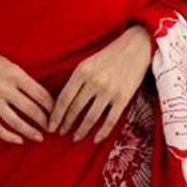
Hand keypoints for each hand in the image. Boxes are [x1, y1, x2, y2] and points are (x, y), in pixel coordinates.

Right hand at [0, 35, 53, 143]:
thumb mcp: (12, 66)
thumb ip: (26, 82)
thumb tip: (46, 101)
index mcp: (15, 74)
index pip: (41, 95)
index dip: (53, 107)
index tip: (59, 114)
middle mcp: (4, 88)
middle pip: (31, 110)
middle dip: (45, 121)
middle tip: (53, 128)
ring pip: (16, 122)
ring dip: (31, 132)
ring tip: (40, 137)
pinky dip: (9, 136)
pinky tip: (19, 140)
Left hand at [48, 25, 151, 143]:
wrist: (136, 47)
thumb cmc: (109, 55)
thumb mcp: (87, 62)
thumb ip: (76, 79)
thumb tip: (62, 102)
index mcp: (82, 71)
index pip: (64, 98)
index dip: (56, 115)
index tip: (51, 126)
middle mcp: (94, 82)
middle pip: (75, 109)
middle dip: (65, 124)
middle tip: (60, 133)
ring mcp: (109, 91)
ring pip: (90, 117)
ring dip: (81, 130)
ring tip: (75, 138)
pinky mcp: (123, 97)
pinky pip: (110, 120)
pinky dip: (102, 132)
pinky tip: (95, 139)